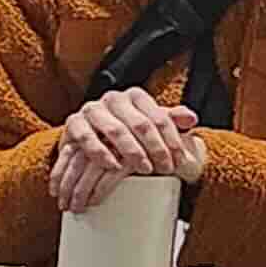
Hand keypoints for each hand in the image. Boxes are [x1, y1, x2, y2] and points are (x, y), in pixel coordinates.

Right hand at [47, 91, 204, 211]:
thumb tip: (192, 119)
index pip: (159, 117)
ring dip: (131, 152)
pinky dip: (101, 154)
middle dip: (155, 148)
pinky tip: (114, 167)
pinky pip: (87, 139)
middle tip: (164, 168)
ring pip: (115, 130)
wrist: (90, 137)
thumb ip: (172, 119)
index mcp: (135, 96)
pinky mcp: (73, 124)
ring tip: (144, 169)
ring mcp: (91, 110)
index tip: (180, 161)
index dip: (172, 141)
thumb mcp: (150, 124)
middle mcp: (113, 99)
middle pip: (139, 124)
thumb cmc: (125, 132)